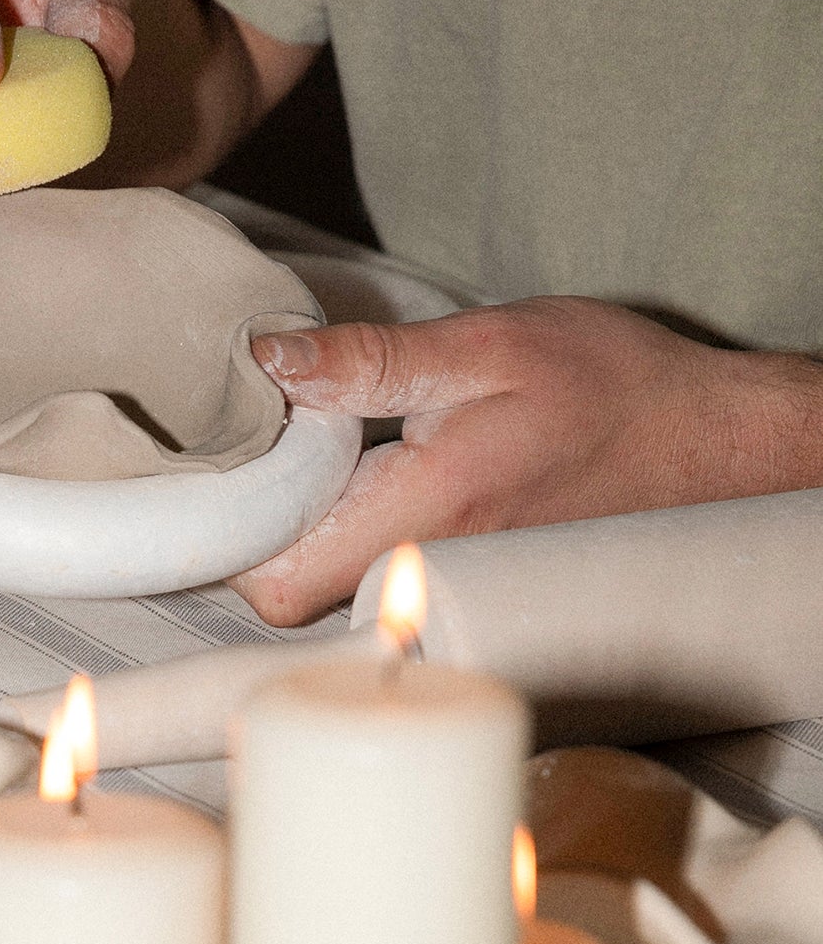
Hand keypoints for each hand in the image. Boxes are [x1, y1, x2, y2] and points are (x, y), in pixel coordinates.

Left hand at [232, 297, 822, 625]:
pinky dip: (345, 537)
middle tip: (267, 445)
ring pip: (324, 593)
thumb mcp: (488, 345)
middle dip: (258, 529)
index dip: (231, 528)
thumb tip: (267, 361)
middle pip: (287, 598)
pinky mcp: (462, 589)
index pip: (274, 578)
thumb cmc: (613, 388)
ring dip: (301, 529)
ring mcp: (446, 594)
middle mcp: (429, 575)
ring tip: (314, 450)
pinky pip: (370, 582)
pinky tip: (359, 477)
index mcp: (426, 514)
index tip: (230, 460)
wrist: (713, 446)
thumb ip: (371, 361)